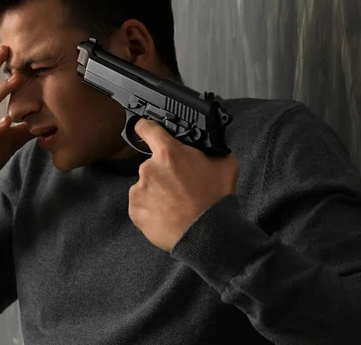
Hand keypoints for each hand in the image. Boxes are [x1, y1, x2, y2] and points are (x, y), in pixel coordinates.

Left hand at [128, 118, 239, 252]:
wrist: (207, 234)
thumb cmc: (215, 200)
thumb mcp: (225, 164)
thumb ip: (212, 150)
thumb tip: (210, 146)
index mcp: (169, 153)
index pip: (147, 129)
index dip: (145, 127)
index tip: (142, 128)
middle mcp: (149, 168)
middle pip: (151, 164)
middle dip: (163, 172)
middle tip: (179, 186)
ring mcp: (139, 190)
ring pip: (145, 185)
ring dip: (156, 192)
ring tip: (175, 204)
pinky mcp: (135, 210)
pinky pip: (141, 204)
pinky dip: (151, 209)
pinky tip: (167, 214)